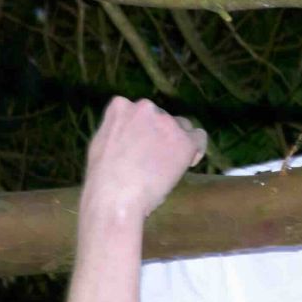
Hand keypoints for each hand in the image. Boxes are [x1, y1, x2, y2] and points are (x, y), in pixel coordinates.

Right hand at [82, 96, 205, 227]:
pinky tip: (186, 163)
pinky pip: (199, 138)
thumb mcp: (102, 142)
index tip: (144, 146)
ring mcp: (166, 122)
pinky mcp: (184, 139)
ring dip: (177, 142)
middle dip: (161, 135)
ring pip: (181, 127)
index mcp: (120, 105)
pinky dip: (195, 150)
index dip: (146, 130)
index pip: (141, 111)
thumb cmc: (102, 177)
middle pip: (162, 118)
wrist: (115, 195)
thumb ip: (118, 130)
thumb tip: (128, 134)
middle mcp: (145, 107)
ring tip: (168, 166)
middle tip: (155, 160)